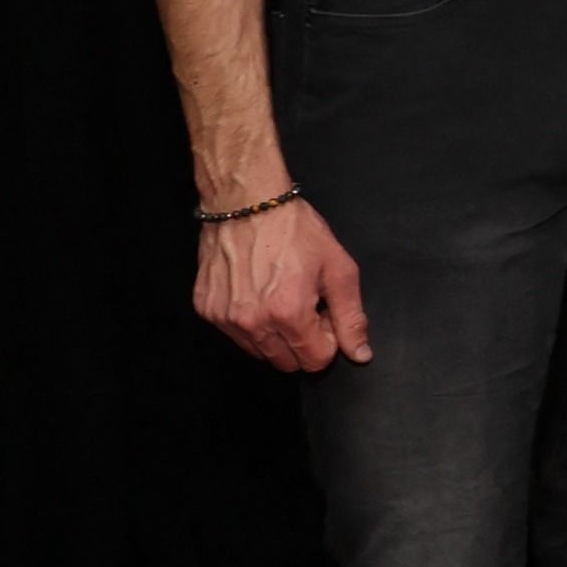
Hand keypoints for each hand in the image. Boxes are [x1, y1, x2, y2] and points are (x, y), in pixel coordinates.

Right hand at [194, 193, 369, 374]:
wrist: (246, 204)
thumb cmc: (295, 231)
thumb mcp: (339, 270)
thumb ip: (351, 317)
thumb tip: (360, 354)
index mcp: (288, 314)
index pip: (314, 361)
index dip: (328, 341)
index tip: (325, 315)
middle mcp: (251, 322)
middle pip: (286, 363)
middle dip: (304, 342)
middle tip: (306, 306)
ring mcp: (224, 318)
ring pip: (259, 353)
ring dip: (276, 335)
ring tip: (282, 297)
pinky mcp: (206, 309)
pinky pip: (235, 335)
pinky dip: (251, 323)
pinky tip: (258, 293)